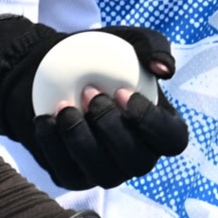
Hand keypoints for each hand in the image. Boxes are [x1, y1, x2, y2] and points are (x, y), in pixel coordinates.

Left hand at [0, 19, 188, 189]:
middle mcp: (138, 156)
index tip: (124, 92)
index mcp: (160, 129)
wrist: (53, 70)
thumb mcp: (127, 41)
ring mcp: (106, 172)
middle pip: (138, 161)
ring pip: (103, 173)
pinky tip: (44, 119)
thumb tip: (165, 70)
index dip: (151, 122)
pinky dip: (53, 145)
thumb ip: (152, 46)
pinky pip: (67, 173)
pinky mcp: (74, 177)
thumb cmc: (99, 56)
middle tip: (89, 92)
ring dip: (81, 137)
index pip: (172, 140)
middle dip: (112, 127)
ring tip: (64, 105)